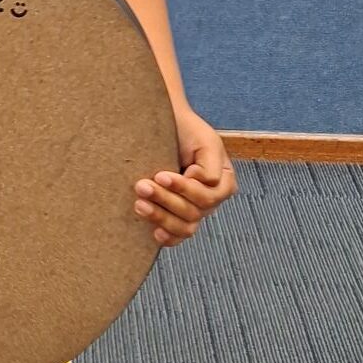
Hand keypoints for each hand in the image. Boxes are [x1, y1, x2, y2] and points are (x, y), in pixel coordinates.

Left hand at [134, 104, 235, 246]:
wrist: (166, 124)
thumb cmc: (186, 130)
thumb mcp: (205, 141)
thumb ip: (210, 165)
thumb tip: (198, 181)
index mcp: (223, 182)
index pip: (207, 197)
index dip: (183, 189)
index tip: (160, 175)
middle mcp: (211, 199)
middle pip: (193, 212)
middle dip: (165, 200)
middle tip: (141, 186)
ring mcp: (194, 210)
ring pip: (184, 226)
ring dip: (160, 217)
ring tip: (139, 204)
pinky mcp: (175, 216)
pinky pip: (177, 236)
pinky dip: (168, 237)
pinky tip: (154, 233)